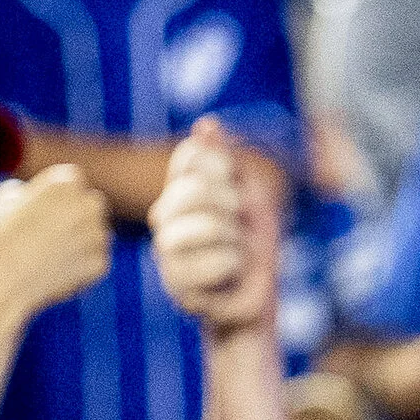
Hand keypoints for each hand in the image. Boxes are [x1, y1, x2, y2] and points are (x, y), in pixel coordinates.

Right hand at [0, 164, 110, 315]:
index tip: (48, 210)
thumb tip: (20, 193)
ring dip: (82, 243)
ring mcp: (97, 235)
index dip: (61, 196)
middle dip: (80, 216)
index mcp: (63, 182)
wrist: (1, 282)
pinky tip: (56, 274)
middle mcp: (87, 204)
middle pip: (93, 204)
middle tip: (57, 233)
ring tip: (50, 257)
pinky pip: (95, 262)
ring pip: (97, 235)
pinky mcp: (100, 263)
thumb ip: (15, 191)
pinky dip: (81, 269)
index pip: (74, 180)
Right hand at [150, 115, 285, 338]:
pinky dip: (239, 266)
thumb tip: (206, 123)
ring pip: (209, 226)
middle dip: (234, 206)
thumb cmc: (251, 241)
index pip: (193, 159)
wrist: (257, 295)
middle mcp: (162, 219)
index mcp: (176, 193)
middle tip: (241, 226)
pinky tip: (232, 275)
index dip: (225, 171)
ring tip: (238, 252)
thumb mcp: (248, 193)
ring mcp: (167, 255)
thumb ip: (226, 159)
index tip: (239, 191)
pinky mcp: (180, 288)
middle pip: (197, 189)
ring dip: (238, 239)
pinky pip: (221, 261)